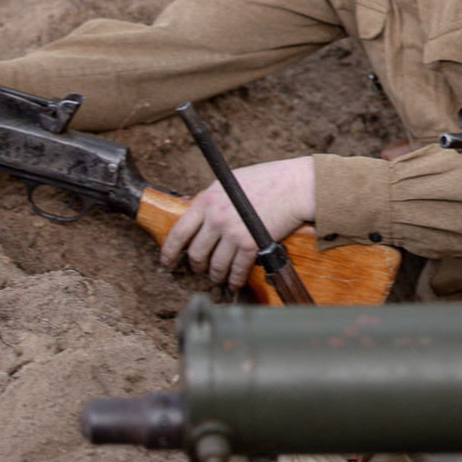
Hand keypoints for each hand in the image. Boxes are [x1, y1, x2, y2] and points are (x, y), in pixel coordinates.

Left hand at [159, 156, 316, 288]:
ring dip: (215, 275)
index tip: (166, 260)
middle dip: (196, 265)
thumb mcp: (231, 182)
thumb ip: (214, 198)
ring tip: (218, 278)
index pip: (179, 231)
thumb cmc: (269, 179)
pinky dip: (235, 279)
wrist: (295, 186)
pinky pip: (237, 269)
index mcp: (208, 200)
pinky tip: (235, 282)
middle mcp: (216, 218)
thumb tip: (202, 215)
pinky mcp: (251, 244)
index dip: (169, 250)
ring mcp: (233, 232)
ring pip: (215, 265)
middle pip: (196, 252)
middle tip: (199, 269)